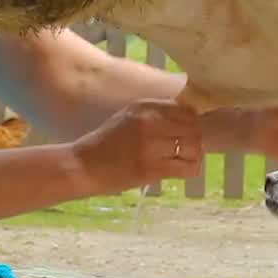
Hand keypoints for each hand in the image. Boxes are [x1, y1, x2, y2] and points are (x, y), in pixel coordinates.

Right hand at [71, 99, 204, 193]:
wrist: (82, 166)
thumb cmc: (106, 145)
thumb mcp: (128, 118)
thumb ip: (154, 116)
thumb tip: (188, 120)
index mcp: (145, 107)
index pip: (187, 109)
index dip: (192, 123)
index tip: (186, 133)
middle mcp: (150, 121)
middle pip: (194, 128)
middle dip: (195, 141)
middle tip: (186, 151)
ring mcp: (151, 144)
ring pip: (193, 147)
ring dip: (192, 156)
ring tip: (182, 162)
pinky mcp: (151, 168)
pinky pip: (186, 167)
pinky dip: (190, 170)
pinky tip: (180, 171)